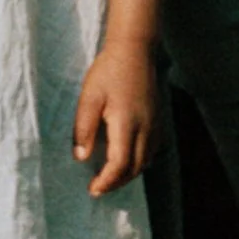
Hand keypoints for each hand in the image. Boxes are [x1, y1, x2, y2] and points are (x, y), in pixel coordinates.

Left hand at [74, 37, 157, 195]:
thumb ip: (84, 128)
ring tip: (110, 177)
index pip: (119, 164)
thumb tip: (81, 157)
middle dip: (117, 182)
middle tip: (98, 188)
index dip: (106, 181)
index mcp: (126, 124)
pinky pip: (152, 150)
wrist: (135, 49)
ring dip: (129, 174)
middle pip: (135, 168)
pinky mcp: (157, 118)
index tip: (92, 189)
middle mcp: (145, 128)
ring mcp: (154, 124)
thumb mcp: (89, 97)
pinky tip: (127, 159)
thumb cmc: (108, 71)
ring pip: (146, 161)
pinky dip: (139, 162)